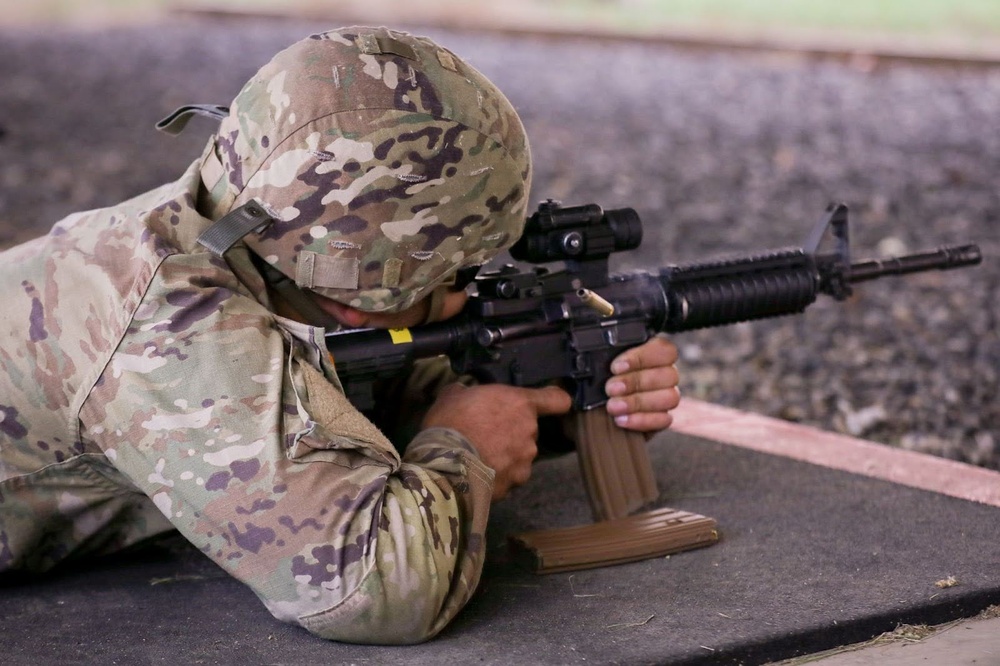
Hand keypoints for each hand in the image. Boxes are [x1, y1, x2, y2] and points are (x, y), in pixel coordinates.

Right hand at [421, 384, 571, 500]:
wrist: (443, 465)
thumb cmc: (450, 422)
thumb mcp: (453, 396)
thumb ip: (468, 393)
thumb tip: (464, 394)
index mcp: (521, 404)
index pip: (558, 400)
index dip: (553, 401)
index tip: (546, 404)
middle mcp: (530, 432)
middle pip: (529, 429)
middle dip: (512, 432)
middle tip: (485, 434)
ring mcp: (524, 461)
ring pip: (519, 456)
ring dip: (505, 456)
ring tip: (478, 458)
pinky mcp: (514, 484)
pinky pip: (508, 477)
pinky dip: (497, 476)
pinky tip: (477, 474)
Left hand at [603, 335, 680, 431]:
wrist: (595, 412)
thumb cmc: (602, 380)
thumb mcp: (603, 364)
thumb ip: (608, 357)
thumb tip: (600, 355)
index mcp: (655, 353)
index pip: (663, 349)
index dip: (641, 357)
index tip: (616, 367)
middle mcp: (666, 374)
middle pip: (668, 374)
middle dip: (635, 382)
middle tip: (611, 388)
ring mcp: (668, 397)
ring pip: (670, 397)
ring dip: (638, 402)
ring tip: (613, 406)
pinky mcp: (664, 418)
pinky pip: (664, 419)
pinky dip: (642, 420)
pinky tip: (622, 419)